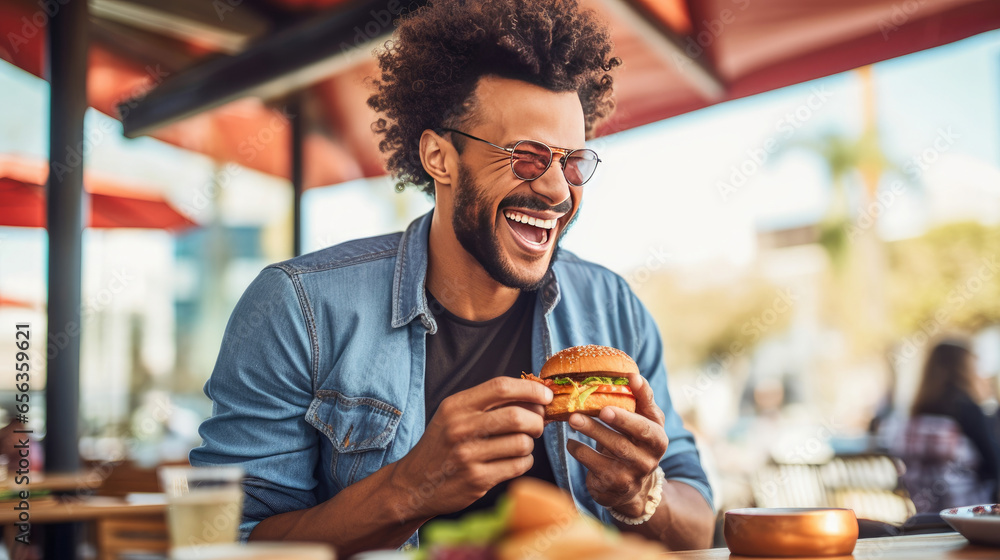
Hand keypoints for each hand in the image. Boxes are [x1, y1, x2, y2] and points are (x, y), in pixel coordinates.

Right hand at [391, 377, 552, 518]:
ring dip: (529, 444)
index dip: (530, 389)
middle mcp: (460, 428)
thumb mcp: (455, 415)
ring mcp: (468, 456)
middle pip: (517, 417)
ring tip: (519, 445)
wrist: (415, 483)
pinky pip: (519, 466)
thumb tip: (535, 397)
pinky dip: (524, 462)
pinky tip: (513, 460)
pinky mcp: (477, 480)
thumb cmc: (442, 445)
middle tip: (537, 425)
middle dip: (536, 420)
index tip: (546, 395)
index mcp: (456, 406)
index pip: (501, 387)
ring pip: (522, 443)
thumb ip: (489, 404)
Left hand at [565, 369, 668, 517]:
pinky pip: (595, 463)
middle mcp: (651, 454)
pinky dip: (580, 450)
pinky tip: (571, 441)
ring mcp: (634, 471)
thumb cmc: (631, 446)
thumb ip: (639, 403)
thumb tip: (631, 374)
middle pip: (638, 432)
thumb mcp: (639, 427)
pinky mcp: (615, 483)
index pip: (653, 413)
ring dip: (593, 430)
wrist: (630, 489)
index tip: (632, 378)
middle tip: (602, 408)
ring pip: (615, 447)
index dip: (644, 395)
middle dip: (621, 418)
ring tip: (573, 418)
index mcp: (657, 435)